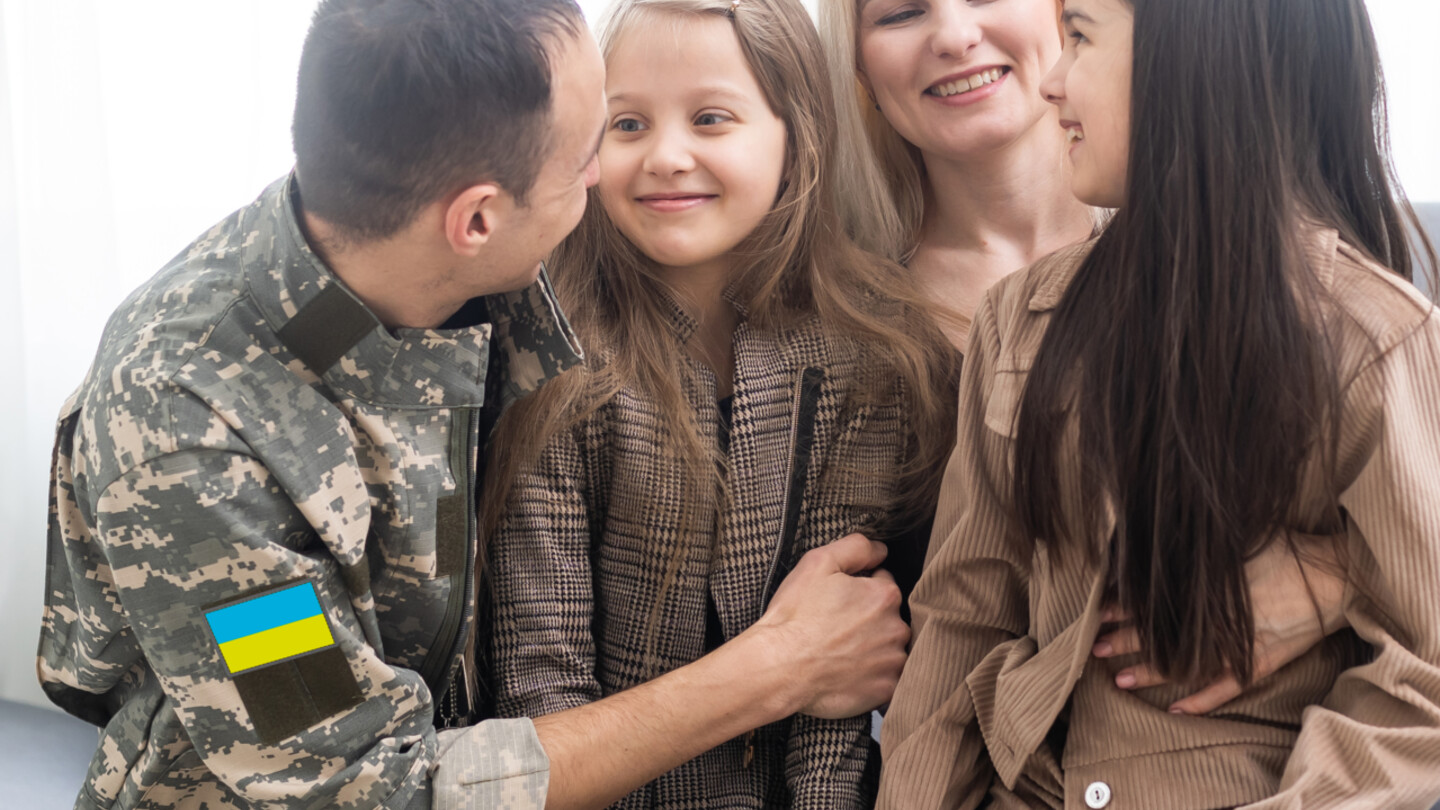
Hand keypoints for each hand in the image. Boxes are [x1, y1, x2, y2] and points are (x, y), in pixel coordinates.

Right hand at [750, 533, 909, 719]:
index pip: (884, 584)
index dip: (861, 589)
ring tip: (842, 652)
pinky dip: (873, 676)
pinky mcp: (885, 690)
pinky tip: (849, 672)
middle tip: (838, 628)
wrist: (778, 667)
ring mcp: (892, 662)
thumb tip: (881, 549)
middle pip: (890, 618)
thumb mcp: (818, 563)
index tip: (840, 601)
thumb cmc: (795, 616)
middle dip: (870, 620)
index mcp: (884, 595)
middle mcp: (896, 628)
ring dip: (874, 648)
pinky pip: (887, 679)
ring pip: (890, 649)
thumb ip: (856, 548)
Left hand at [1093, 534, 1347, 713]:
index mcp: (1209, 589)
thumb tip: (1159, 531)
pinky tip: (1176, 711)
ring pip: (1185, 665)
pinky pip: (1226, 687)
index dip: (1125, 607)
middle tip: (1094, 646)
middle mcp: (1219, 620)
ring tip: (1120, 680)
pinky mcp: (1261, 662)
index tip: (1099, 610)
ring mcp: (1239, 645)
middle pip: (1162, 633)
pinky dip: (1202, 701)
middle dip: (1125, 639)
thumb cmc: (1287, 550)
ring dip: (1151, 672)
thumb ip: (1199, 546)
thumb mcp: (1239, 537)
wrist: (1336, 576)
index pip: (1155, 601)